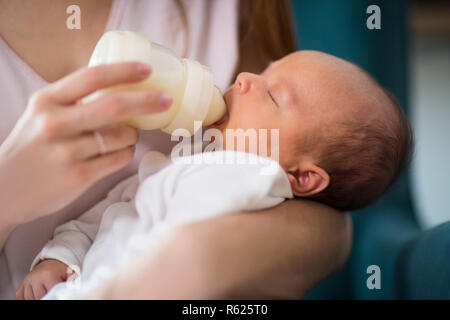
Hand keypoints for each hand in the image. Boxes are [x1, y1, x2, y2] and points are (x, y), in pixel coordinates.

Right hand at [0, 62, 171, 225]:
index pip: (91, 77)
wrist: (4, 189)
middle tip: (166, 99)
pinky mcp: (78, 176)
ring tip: (130, 134)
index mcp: (46, 101)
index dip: (124, 71)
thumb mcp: (41, 114)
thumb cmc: (31, 147)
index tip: (147, 69)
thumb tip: (117, 86)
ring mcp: (67, 152)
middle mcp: (55, 123)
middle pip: (114, 105)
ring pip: (121, 136)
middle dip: (147, 100)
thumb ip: (72, 101)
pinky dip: (127, 152)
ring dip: (134, 133)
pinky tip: (122, 151)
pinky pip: (119, 159)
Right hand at [16, 259, 71, 299]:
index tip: (59, 295)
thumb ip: (72, 281)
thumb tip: (73, 289)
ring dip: (39, 298)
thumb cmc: (62, 270)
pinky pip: (22, 298)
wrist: (52, 262)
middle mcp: (35, 277)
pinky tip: (37, 295)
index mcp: (48, 274)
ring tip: (47, 291)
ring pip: (30, 299)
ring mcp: (27, 281)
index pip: (50, 293)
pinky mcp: (21, 286)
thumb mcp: (70, 273)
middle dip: (48, 297)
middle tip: (54, 294)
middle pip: (40, 297)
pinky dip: (29, 299)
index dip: (56, 295)